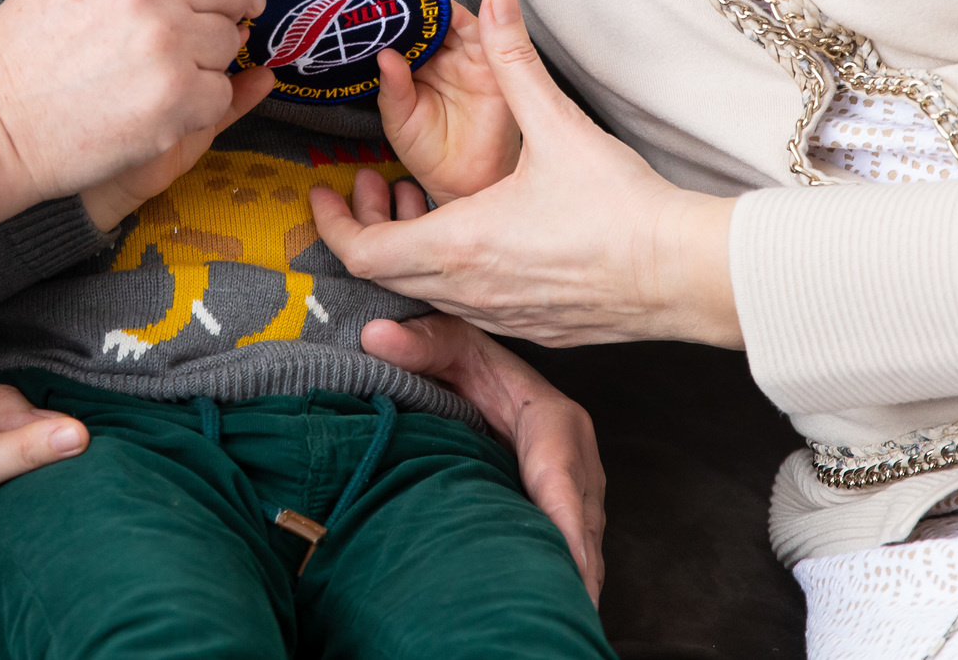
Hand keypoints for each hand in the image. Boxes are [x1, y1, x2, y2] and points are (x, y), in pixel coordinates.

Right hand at [0, 0, 263, 225]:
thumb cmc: (26, 52)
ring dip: (205, 60)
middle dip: (233, 4)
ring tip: (154, 72)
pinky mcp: (176, 96)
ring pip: (230, 40)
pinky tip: (153, 106)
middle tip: (209, 27)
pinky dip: (197, 105)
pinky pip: (220, 91)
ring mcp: (166, 40)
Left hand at [310, 0, 743, 347]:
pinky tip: (477, 235)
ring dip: (411, 249)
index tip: (323, 194)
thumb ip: (515, 60)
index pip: (365, 253)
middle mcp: (472, 291)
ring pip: (428, 292)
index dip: (333, 226)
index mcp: (461, 245)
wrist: (684, 273)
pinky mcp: (535, 328)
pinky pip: (469, 307)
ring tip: (419, 202)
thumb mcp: (558, 124)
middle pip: (387, 275)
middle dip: (368, 228)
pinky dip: (450, 272)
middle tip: (367, 189)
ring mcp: (503, 317)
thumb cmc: (622, 208)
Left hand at [360, 314, 607, 604]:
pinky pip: (571, 552)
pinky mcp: (565, 515)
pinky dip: (562, 579)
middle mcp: (577, 460)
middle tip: (555, 610)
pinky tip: (548, 608)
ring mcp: (577, 493)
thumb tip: (376, 336)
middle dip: (573, 569)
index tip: (566, 563)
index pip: (561, 475)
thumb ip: (419, 341)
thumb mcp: (448, 343)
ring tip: (556, 621)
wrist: (482, 373)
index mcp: (555, 419)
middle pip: (580, 524)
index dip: (563, 520)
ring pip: (581, 546)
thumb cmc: (467, 361)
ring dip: (569, 580)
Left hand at [375, 3, 520, 201]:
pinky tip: (455, 18)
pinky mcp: (494, 68)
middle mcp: (445, 58)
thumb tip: (385, 56)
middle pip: (432, 20)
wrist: (461, 184)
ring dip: (442, 10)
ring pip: (458, 22)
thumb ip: (392, 89)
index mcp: (418, 66)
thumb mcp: (399, 121)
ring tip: (421, 6)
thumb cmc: (430, 153)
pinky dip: (477, 22)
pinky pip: (488, 38)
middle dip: (416, 6)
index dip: (394, 16)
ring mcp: (470, 60)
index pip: (407, 30)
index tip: (377, 5)